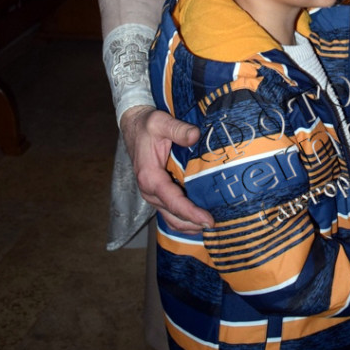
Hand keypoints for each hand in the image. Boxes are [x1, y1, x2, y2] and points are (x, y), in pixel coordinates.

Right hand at [120, 105, 212, 232]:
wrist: (134, 126)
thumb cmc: (147, 125)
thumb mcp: (161, 122)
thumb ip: (178, 129)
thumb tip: (196, 135)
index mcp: (149, 176)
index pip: (173, 201)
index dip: (191, 213)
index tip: (208, 220)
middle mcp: (149, 190)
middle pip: (173, 215)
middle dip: (193, 224)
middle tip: (215, 225)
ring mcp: (152, 194)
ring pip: (171, 218)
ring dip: (189, 225)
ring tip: (210, 226)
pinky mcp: (157, 193)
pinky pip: (170, 212)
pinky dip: (184, 219)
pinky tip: (198, 220)